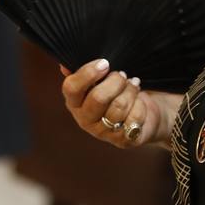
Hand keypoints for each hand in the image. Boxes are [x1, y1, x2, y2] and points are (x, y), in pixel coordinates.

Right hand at [60, 59, 177, 149]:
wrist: (138, 116)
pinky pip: (134, 118)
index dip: (88, 73)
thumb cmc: (114, 93)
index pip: (71, 88)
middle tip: (123, 75)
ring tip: (133, 84)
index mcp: (74, 103)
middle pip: (98, 98)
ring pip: (119, 106)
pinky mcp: (122, 141)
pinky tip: (139, 100)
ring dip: (130, 90)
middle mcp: (84, 120)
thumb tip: (64, 66)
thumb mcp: (99, 81)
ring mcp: (103, 133)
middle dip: (116, 81)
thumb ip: (83, 72)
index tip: (105, 63)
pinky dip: (140, 104)